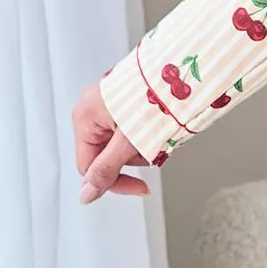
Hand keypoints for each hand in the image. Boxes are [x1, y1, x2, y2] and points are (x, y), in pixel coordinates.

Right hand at [73, 77, 152, 200]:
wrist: (182, 71)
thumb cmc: (154, 97)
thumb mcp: (129, 141)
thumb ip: (107, 170)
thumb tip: (86, 195)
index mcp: (84, 117)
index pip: (89, 167)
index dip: (115, 181)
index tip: (141, 187)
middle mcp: (91, 110)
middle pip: (106, 156)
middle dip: (132, 158)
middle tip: (152, 147)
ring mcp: (107, 105)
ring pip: (121, 145)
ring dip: (142, 147)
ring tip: (159, 133)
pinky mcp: (125, 104)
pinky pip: (130, 131)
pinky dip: (145, 135)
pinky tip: (159, 127)